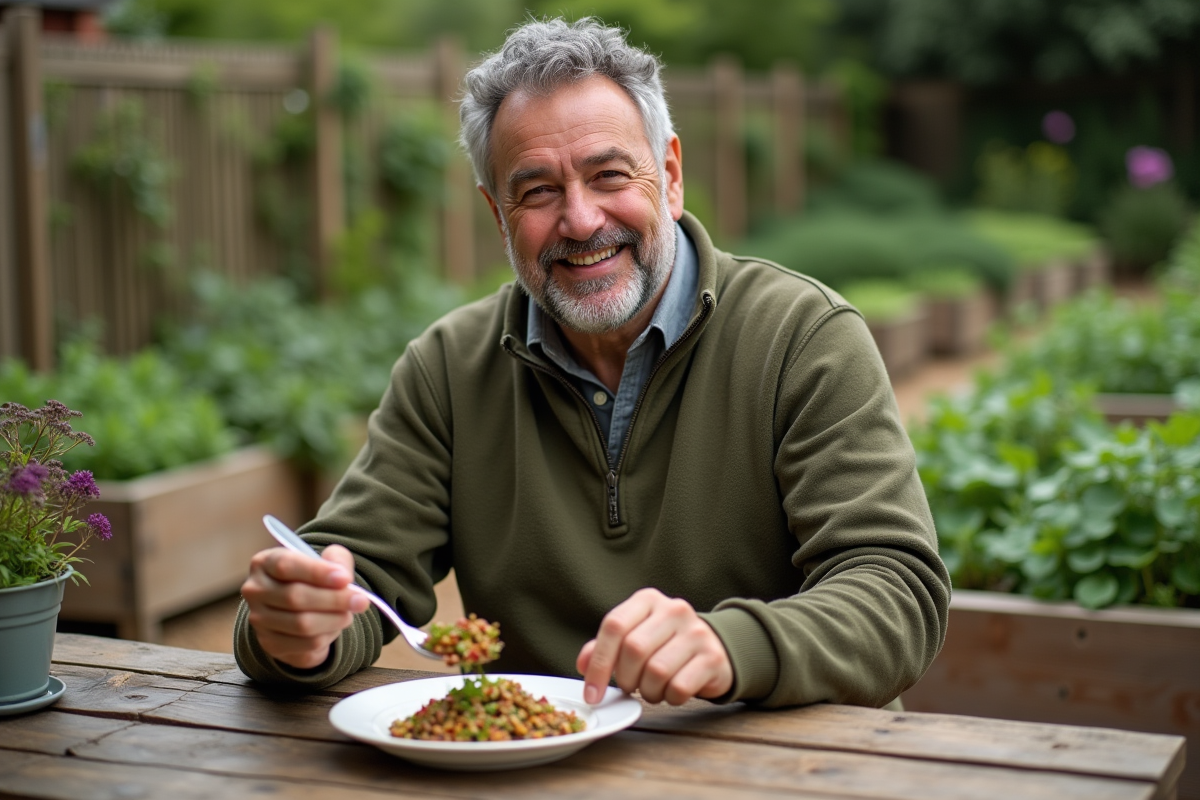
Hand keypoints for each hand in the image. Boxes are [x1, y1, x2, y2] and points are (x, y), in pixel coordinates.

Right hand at [241, 544, 369, 668]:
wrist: (300, 607)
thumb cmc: (313, 578)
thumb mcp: (325, 561)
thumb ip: (336, 560)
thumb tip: (343, 577)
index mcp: (264, 563)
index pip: (286, 565)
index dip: (317, 572)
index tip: (345, 579)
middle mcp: (255, 591)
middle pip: (295, 597)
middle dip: (334, 600)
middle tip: (361, 601)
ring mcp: (259, 620)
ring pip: (302, 624)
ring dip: (333, 620)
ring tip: (348, 614)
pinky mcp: (270, 644)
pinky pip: (306, 644)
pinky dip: (327, 636)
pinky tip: (334, 627)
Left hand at [576, 588, 732, 705]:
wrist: (714, 648)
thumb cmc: (665, 644)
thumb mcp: (634, 636)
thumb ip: (606, 647)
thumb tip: (583, 664)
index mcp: (648, 600)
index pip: (614, 626)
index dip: (599, 662)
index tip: (592, 692)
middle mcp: (673, 610)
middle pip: (634, 649)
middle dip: (625, 678)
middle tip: (630, 686)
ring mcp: (696, 632)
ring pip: (657, 671)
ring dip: (648, 690)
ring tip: (652, 688)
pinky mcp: (712, 657)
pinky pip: (679, 687)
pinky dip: (669, 698)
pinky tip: (671, 691)